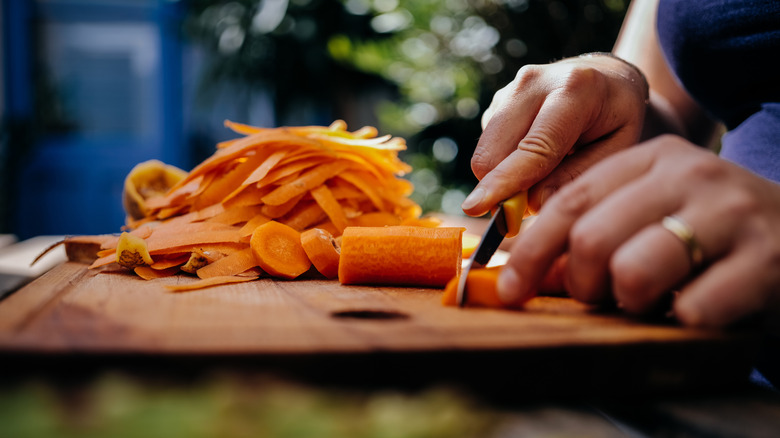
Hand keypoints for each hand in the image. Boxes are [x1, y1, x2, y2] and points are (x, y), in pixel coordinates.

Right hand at [462, 54, 648, 216]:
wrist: (607, 77)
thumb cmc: (617, 118)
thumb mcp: (617, 149)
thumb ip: (577, 177)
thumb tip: (532, 204)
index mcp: (573, 90)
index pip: (533, 146)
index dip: (505, 181)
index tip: (477, 207)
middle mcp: (532, 83)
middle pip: (493, 152)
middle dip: (501, 188)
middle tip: (531, 206)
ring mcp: (509, 89)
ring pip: (486, 153)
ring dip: (506, 176)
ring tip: (547, 170)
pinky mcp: (496, 101)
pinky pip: (489, 148)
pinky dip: (505, 163)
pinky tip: (535, 153)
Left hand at [497, 135, 779, 327]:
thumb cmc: (712, 232)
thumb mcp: (652, 216)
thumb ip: (591, 237)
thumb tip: (519, 275)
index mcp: (652, 159)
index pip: (569, 202)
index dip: (529, 251)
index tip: (508, 290)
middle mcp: (689, 175)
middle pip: (591, 238)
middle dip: (582, 284)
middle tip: (603, 297)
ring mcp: (730, 213)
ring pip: (634, 270)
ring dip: (629, 303)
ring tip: (651, 302)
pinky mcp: (767, 258)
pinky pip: (692, 307)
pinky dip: (680, 320)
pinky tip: (695, 309)